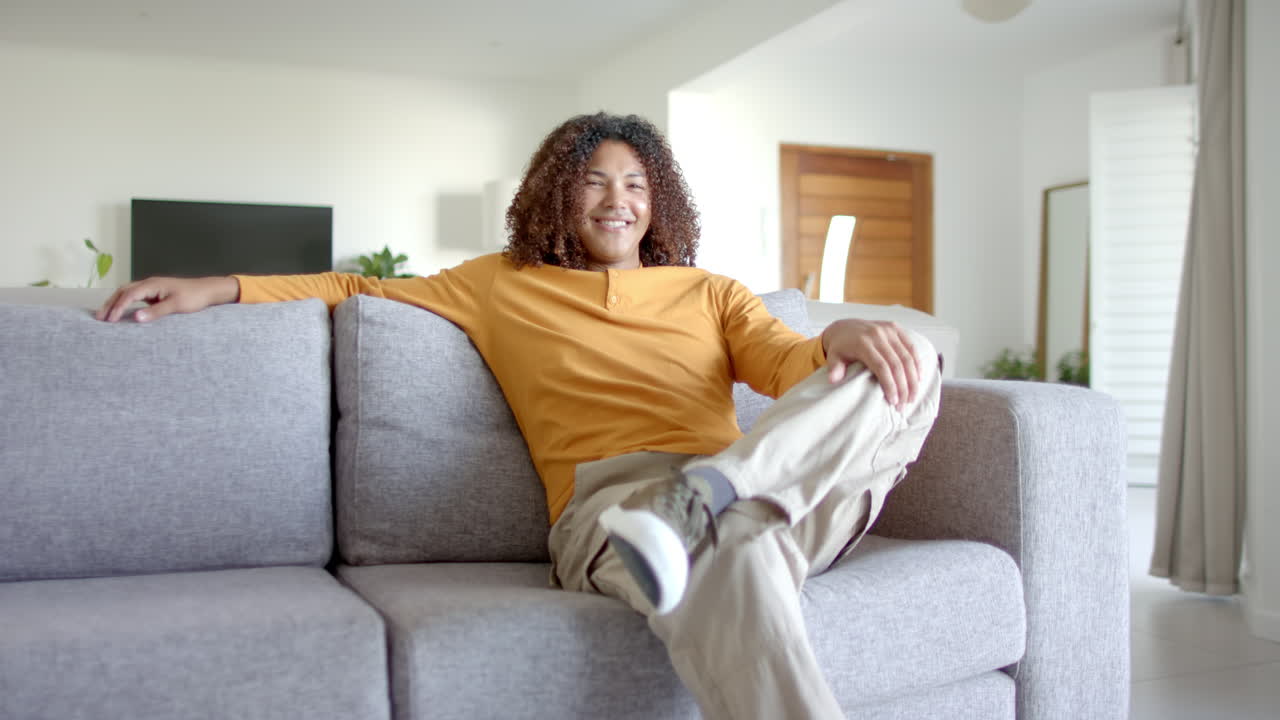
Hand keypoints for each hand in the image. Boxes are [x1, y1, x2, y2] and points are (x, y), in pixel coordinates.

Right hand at [96, 276, 239, 322]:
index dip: (117, 308)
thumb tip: (135, 318)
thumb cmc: (194, 297)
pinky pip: (134, 297)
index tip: (110, 321)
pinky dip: (124, 303)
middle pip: (122, 292)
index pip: (128, 295)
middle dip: (110, 304)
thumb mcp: (176, 305)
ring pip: (127, 293)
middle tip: (99, 318)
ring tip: (105, 316)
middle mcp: (149, 284)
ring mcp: (151, 288)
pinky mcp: (154, 293)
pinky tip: (120, 312)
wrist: (207, 290)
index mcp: (152, 284)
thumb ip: (156, 312)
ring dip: (115, 303)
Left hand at [821, 318, 920, 408]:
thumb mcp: (833, 357)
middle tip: (905, 405)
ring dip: (913, 379)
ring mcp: (888, 329)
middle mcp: (878, 334)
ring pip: (907, 357)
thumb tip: (833, 380)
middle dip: (903, 387)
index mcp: (863, 343)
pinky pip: (911, 347)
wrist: (844, 327)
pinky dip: (917, 363)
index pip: (881, 367)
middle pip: (897, 364)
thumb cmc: (840, 347)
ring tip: (912, 397)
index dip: (890, 385)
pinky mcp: (895, 328)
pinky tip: (919, 379)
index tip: (894, 402)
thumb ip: (834, 368)